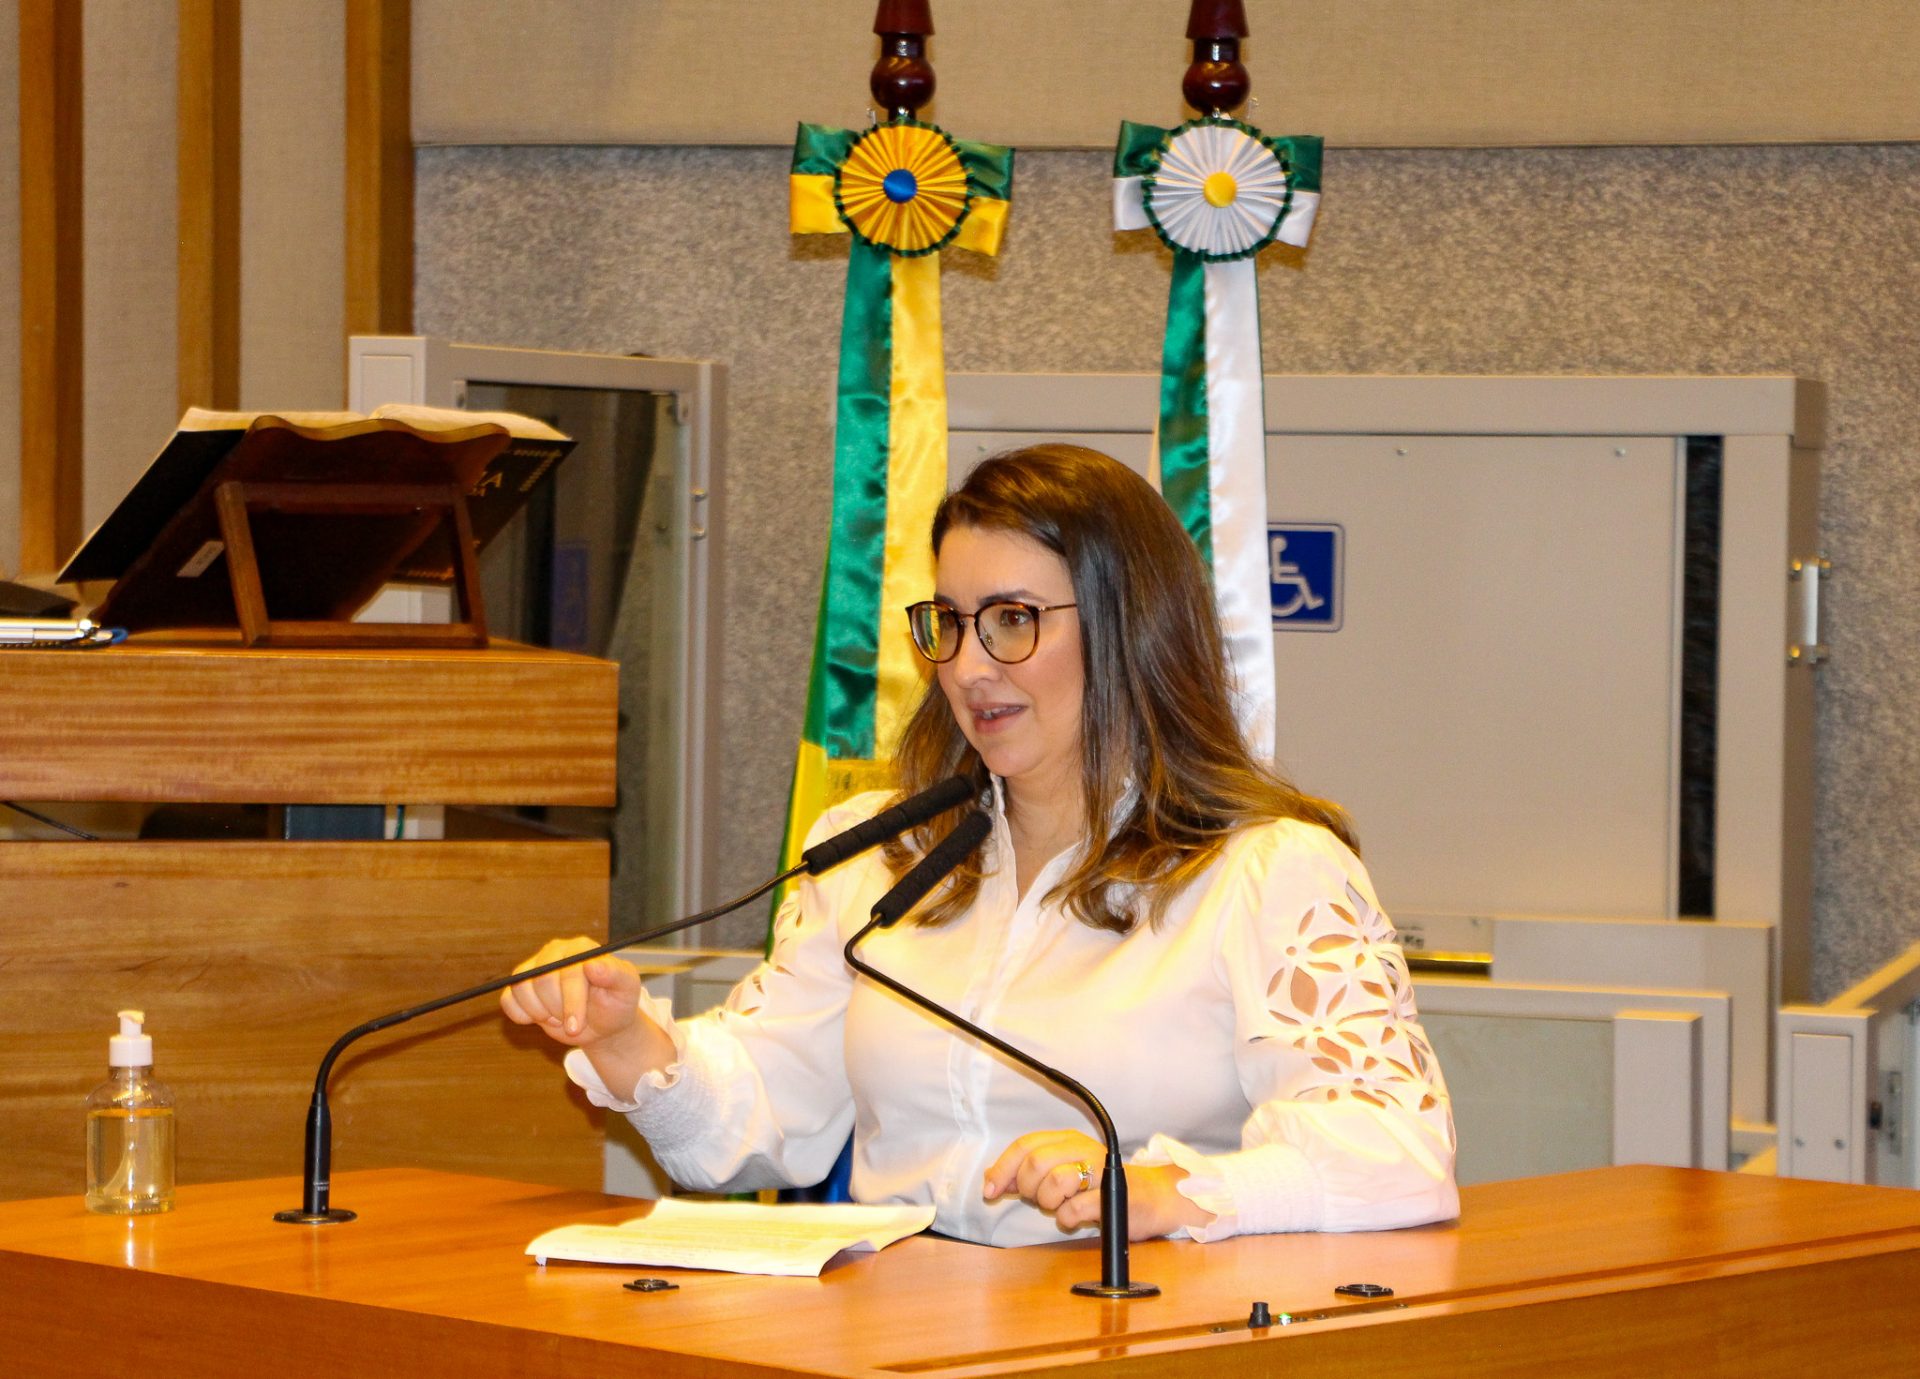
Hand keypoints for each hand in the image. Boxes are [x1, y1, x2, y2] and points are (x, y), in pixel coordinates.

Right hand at [500, 935, 648, 1050]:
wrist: (603, 1024)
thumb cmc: (616, 1003)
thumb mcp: (626, 990)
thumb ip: (615, 974)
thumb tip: (593, 964)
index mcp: (580, 948)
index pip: (567, 970)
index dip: (571, 1001)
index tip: (576, 1026)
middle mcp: (554, 952)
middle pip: (541, 980)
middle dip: (557, 1010)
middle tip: (574, 1025)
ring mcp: (535, 968)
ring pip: (521, 989)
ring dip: (541, 1014)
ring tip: (561, 1018)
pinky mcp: (521, 987)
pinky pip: (508, 1000)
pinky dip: (522, 1016)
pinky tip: (543, 1018)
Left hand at [983, 1130, 1215, 1239]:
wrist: (1151, 1198)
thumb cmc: (1101, 1187)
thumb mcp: (1065, 1172)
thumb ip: (1032, 1172)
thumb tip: (992, 1178)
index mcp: (1068, 1140)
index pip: (1025, 1145)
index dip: (1002, 1168)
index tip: (989, 1190)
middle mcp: (1083, 1148)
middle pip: (1036, 1162)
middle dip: (1028, 1188)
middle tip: (1039, 1201)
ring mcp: (1100, 1170)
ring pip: (1055, 1181)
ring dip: (1049, 1202)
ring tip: (1061, 1207)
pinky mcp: (1112, 1196)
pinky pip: (1075, 1209)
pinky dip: (1067, 1219)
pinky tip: (1073, 1219)